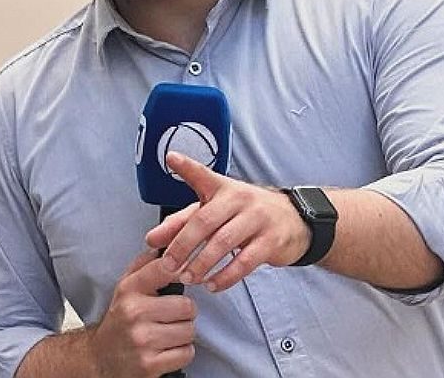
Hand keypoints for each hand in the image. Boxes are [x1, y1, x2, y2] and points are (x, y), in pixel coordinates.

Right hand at [88, 248, 196, 376]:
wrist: (101, 358)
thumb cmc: (120, 320)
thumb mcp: (126, 287)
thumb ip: (146, 263)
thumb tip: (168, 241)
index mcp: (130, 290)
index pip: (166, 268)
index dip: (183, 269)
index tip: (187, 275)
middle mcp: (134, 313)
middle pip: (187, 307)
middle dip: (184, 314)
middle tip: (170, 317)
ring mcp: (142, 340)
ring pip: (189, 331)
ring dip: (183, 335)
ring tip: (166, 334)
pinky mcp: (149, 364)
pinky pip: (186, 353)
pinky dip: (180, 354)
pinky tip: (165, 350)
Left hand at [146, 152, 311, 292]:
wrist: (293, 221)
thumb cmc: (245, 215)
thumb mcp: (215, 211)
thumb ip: (182, 223)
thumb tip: (151, 239)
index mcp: (223, 188)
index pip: (203, 175)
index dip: (187, 167)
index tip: (171, 158)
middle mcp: (240, 198)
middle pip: (205, 220)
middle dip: (183, 245)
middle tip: (168, 265)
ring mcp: (257, 218)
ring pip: (224, 242)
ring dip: (202, 264)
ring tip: (188, 278)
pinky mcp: (271, 240)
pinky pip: (245, 261)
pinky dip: (226, 276)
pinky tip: (213, 285)